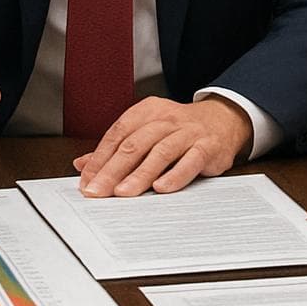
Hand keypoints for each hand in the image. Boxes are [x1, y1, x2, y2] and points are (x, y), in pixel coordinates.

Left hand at [72, 95, 253, 196]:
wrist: (223, 119)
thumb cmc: (179, 129)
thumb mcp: (146, 130)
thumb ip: (116, 148)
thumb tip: (83, 165)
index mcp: (146, 112)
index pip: (117, 135)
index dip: (100, 159)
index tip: (87, 182)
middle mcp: (166, 119)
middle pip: (135, 144)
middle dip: (113, 170)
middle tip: (98, 192)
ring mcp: (188, 132)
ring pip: (160, 152)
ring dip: (140, 174)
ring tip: (123, 193)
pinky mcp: (208, 147)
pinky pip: (191, 160)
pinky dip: (176, 175)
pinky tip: (162, 188)